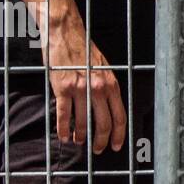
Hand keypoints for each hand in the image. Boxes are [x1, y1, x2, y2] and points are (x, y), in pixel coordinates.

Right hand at [44, 15, 125, 153]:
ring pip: (83, 122)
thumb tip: (109, 108)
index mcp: (111, 83)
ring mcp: (80, 88)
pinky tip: (64, 136)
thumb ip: (106, 87)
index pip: (120, 115)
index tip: (115, 145)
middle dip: (101, 141)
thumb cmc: (84, 50)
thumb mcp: (103, 68)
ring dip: (81, 136)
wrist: (66, 32)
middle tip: (97, 150)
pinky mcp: (62, 88)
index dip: (119, 134)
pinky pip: (64, 115)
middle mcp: (99, 87)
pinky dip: (64, 129)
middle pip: (104, 123)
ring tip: (79, 142)